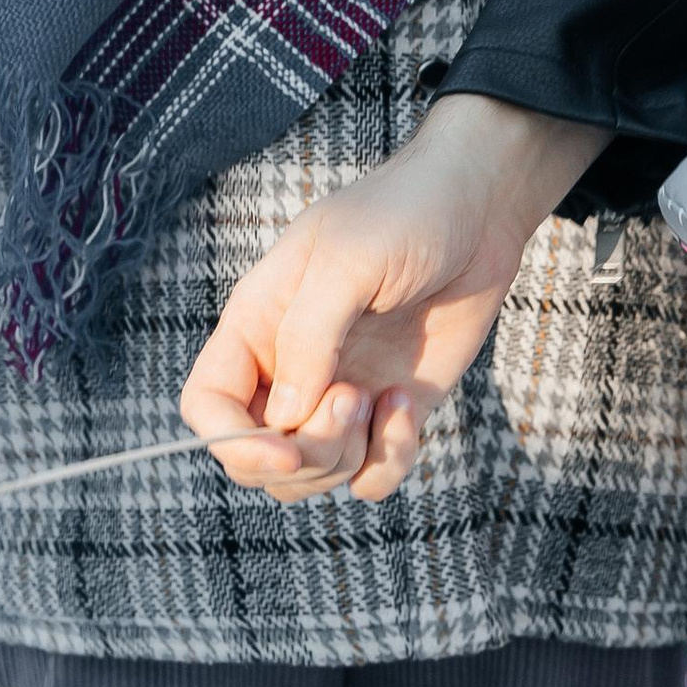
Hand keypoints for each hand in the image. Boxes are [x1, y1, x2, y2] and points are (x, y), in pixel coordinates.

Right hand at [182, 95, 611, 502]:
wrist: (479, 209)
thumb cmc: (405, 215)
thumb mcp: (348, 261)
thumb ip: (309, 338)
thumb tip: (287, 418)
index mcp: (257, 326)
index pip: (207, 406)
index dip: (231, 441)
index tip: (285, 447)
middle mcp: (290, 369)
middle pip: (258, 458)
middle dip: (303, 456)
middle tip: (352, 400)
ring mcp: (341, 394)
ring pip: (312, 477)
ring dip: (345, 460)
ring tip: (381, 398)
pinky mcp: (392, 410)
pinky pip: (371, 475)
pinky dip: (389, 458)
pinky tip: (408, 404)